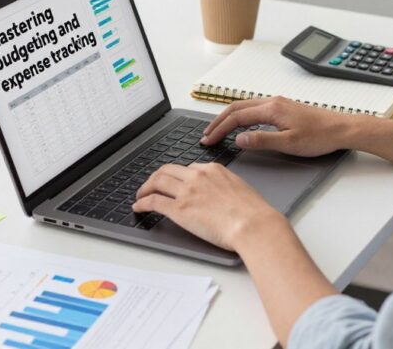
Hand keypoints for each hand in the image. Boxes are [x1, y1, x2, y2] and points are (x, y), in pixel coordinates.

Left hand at [132, 162, 285, 250]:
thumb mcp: (240, 188)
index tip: (174, 182)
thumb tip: (220, 193)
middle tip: (151, 185)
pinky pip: (153, 201)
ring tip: (140, 195)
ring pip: (157, 182)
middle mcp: (197, 176)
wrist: (253, 224)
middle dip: (156, 177)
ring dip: (145, 188)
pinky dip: (142, 203)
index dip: (178, 176)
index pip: (188, 168)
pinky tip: (138, 207)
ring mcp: (187, 192)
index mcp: (213, 169)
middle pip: (168, 170)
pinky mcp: (179, 209)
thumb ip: (225, 186)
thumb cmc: (254, 212)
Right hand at [200, 96, 354, 156]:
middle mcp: (272, 102)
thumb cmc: (320, 136)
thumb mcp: (289, 144)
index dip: (219, 129)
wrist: (342, 128)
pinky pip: (254, 107)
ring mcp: (278, 103)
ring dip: (228, 117)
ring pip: (244, 106)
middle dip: (218, 121)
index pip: (236, 117)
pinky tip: (240, 124)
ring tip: (218, 129)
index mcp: (271, 109)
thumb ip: (261, 140)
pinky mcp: (283, 107)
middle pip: (236, 107)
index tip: (208, 140)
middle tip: (206, 134)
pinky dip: (240, 115)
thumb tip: (238, 139)